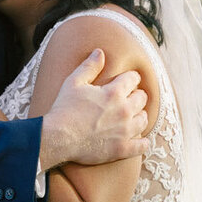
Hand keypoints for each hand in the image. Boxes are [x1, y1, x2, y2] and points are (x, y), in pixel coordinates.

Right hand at [39, 50, 149, 170]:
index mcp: (114, 92)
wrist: (57, 138)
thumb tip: (100, 52)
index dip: (130, 78)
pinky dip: (142, 142)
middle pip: (142, 98)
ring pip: (143, 120)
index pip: (133, 79)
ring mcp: (124, 131)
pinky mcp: (121, 149)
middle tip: (130, 98)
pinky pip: (142, 145)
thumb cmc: (64, 109)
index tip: (127, 81)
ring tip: (132, 117)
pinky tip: (139, 140)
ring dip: (139, 116)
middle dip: (136, 96)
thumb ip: (89, 66)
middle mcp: (124, 110)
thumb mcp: (74, 82)